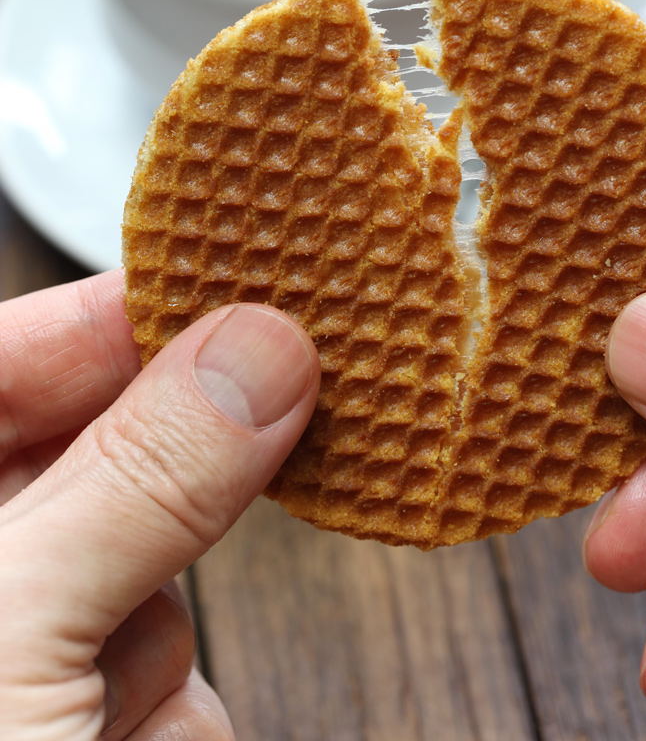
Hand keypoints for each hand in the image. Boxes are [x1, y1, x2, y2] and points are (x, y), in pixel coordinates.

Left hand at [0, 269, 318, 739]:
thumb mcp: (13, 627)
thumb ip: (137, 480)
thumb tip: (261, 350)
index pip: (4, 362)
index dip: (104, 315)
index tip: (224, 281)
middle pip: (100, 457)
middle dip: (173, 459)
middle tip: (284, 377)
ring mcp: (43, 653)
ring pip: (155, 575)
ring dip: (158, 634)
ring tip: (104, 711)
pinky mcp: (109, 726)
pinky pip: (181, 680)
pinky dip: (175, 719)